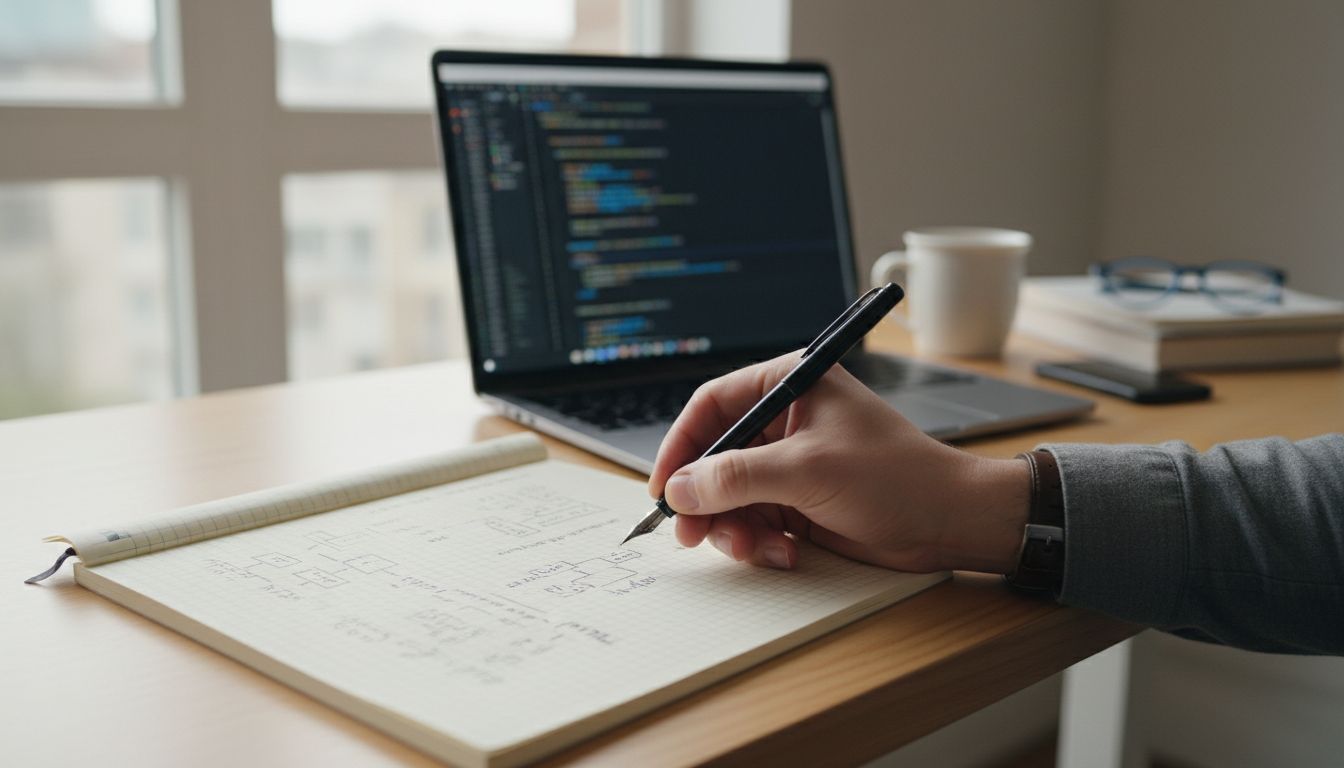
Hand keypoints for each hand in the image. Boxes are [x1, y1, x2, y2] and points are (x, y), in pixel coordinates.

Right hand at [649, 352, 1029, 572]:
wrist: (947, 522)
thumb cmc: (895, 476)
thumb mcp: (808, 471)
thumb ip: (737, 477)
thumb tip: (680, 488)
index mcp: (789, 384)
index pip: (713, 405)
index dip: (682, 446)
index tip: (664, 486)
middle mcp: (785, 419)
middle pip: (715, 456)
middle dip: (705, 498)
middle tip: (694, 534)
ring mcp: (789, 462)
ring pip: (729, 495)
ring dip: (733, 527)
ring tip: (755, 547)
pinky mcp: (797, 500)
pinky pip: (753, 519)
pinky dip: (758, 540)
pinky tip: (785, 552)